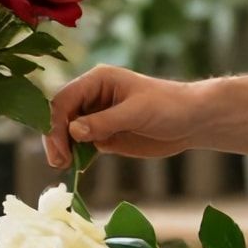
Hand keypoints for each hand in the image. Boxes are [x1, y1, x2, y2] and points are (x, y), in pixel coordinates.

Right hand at [43, 66, 199, 167]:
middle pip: (61, 116)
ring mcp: (97, 117)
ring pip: (68, 132)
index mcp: (97, 80)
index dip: (56, 123)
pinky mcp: (104, 135)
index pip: (64, 99)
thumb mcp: (137, 112)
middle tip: (59, 162)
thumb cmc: (168, 106)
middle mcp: (92, 97)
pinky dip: (76, 156)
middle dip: (56, 138)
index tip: (60, 147)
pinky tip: (76, 167)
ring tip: (65, 166)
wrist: (192, 121)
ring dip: (63, 148)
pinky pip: (81, 145)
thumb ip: (105, 121)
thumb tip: (73, 130)